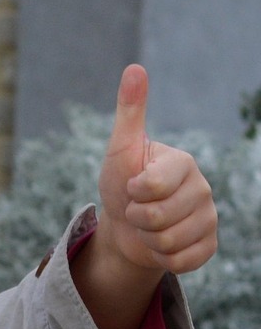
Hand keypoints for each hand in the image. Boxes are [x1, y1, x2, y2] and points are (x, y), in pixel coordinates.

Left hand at [96, 64, 217, 275]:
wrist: (124, 225)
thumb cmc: (121, 182)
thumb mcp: (119, 149)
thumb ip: (129, 111)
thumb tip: (134, 67)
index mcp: (184, 163)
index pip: (152, 187)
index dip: (132, 192)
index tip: (132, 186)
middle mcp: (203, 189)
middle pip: (158, 218)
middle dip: (136, 218)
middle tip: (137, 209)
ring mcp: (208, 219)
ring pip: (168, 242)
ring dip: (147, 239)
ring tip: (147, 226)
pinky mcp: (207, 246)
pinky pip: (182, 261)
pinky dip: (161, 258)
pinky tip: (160, 244)